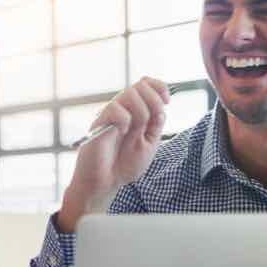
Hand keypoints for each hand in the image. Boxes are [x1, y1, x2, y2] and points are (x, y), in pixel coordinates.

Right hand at [58, 77, 169, 231]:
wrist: (107, 182)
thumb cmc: (125, 164)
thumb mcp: (149, 144)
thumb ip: (155, 124)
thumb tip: (160, 105)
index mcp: (135, 112)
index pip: (146, 84)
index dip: (159, 87)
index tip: (166, 102)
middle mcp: (123, 109)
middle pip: (140, 85)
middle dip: (154, 100)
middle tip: (153, 119)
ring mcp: (110, 114)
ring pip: (130, 93)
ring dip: (141, 111)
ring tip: (135, 130)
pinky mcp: (99, 122)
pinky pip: (115, 109)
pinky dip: (124, 120)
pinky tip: (121, 132)